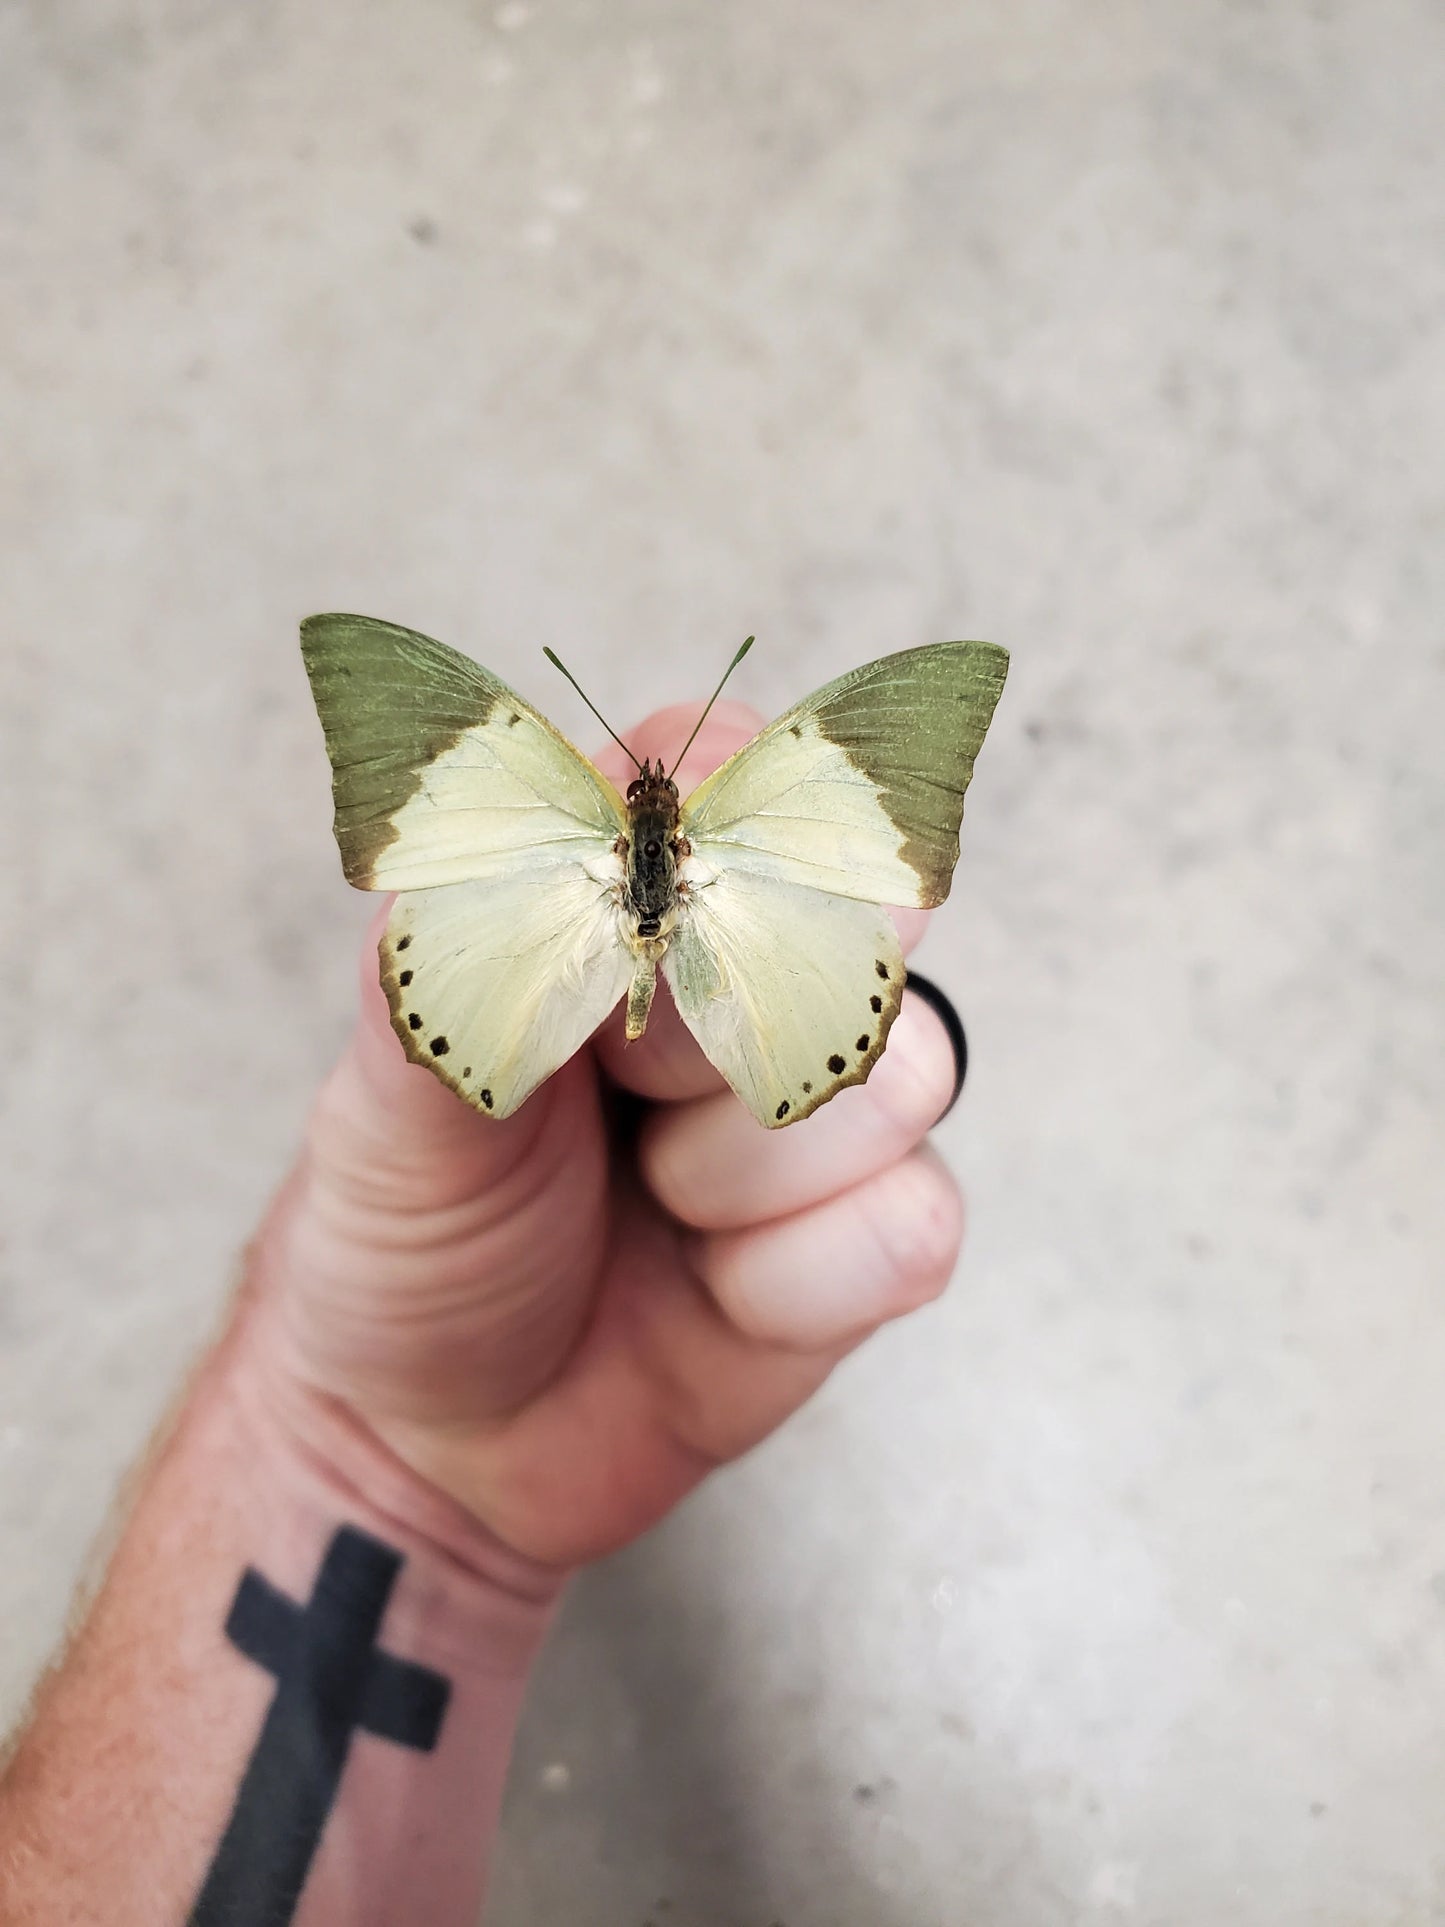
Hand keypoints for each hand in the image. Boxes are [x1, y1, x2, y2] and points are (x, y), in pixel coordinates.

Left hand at [246, 703, 964, 1567]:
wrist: (429, 1435)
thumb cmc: (408, 1234)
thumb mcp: (391, 1097)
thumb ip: (465, 965)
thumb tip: (544, 856)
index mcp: (626, 899)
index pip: (735, 770)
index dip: (719, 830)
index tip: (648, 909)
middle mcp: (750, 978)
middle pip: (855, 914)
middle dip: (719, 1028)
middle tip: (617, 1098)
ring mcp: (823, 1108)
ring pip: (900, 1076)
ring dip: (743, 1169)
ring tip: (651, 1205)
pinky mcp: (872, 1236)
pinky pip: (912, 1221)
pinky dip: (792, 1280)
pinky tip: (711, 1297)